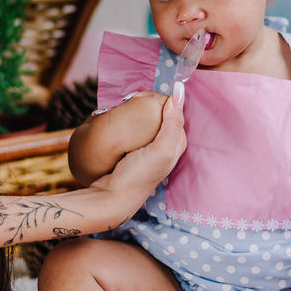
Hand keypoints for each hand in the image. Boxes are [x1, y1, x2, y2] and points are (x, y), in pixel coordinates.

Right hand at [90, 89, 185, 215]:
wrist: (112, 196)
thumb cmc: (138, 175)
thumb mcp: (161, 150)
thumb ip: (172, 123)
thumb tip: (179, 93)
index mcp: (177, 143)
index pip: (175, 111)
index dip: (162, 99)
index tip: (144, 93)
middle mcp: (166, 145)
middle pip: (161, 114)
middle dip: (149, 102)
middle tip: (131, 97)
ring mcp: (149, 147)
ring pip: (148, 120)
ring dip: (138, 109)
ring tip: (124, 102)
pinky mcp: (134, 149)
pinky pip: (136, 127)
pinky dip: (130, 119)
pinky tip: (121, 116)